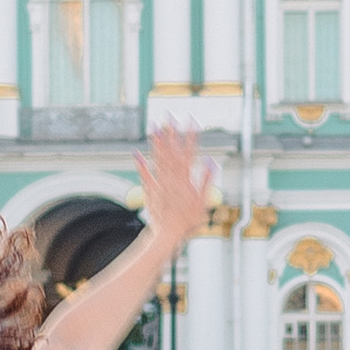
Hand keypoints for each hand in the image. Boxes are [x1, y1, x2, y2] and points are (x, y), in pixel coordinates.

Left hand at [132, 121, 213, 261]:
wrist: (168, 234)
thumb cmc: (188, 222)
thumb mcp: (203, 202)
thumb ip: (206, 180)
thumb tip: (212, 161)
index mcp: (185, 179)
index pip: (189, 152)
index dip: (191, 135)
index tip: (192, 120)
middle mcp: (171, 178)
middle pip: (171, 151)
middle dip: (171, 132)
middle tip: (169, 115)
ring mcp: (160, 183)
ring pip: (158, 159)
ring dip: (157, 142)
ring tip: (154, 127)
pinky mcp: (150, 190)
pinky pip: (145, 174)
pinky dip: (140, 163)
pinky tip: (136, 152)